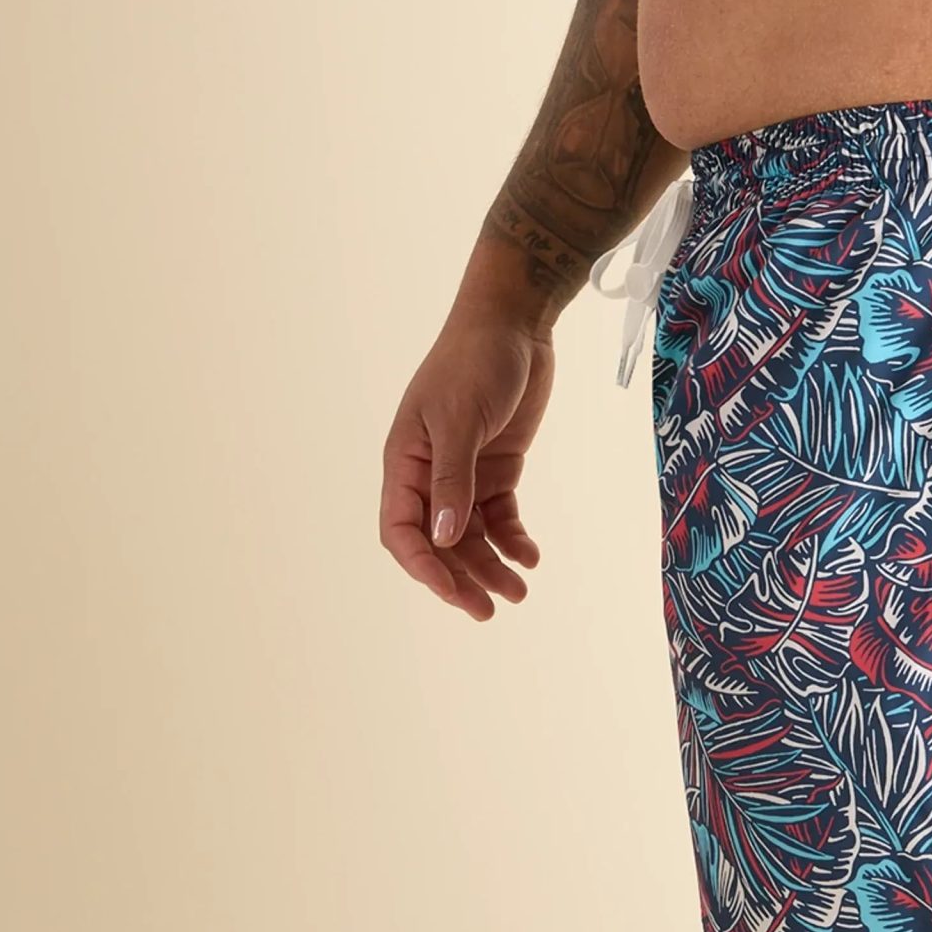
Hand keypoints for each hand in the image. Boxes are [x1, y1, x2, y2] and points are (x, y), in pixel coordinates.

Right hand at [379, 309, 553, 620]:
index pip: (401, 531)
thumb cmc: (474, 361)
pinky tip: (530, 556)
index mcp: (404, 463)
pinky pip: (499, 514)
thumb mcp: (459, 420)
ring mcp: (465, 471)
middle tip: (490, 610)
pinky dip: (513, 538)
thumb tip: (446, 539)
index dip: (422, 566)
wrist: (514, 322)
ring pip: (471, 535)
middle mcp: (429, 474)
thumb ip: (453, 480)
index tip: (452, 592)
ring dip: (491, 565)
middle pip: (439, 542)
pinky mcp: (498, 465)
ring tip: (519, 592)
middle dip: (461, 577)